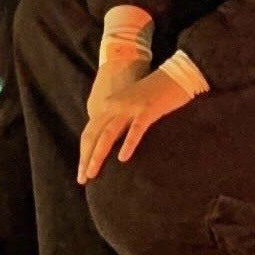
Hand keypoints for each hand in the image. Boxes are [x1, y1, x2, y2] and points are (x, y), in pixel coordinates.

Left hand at [77, 69, 191, 183]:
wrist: (173, 75)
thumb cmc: (152, 93)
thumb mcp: (128, 105)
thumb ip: (117, 121)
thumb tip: (108, 145)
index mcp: (109, 105)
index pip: (89, 132)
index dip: (83, 153)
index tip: (81, 173)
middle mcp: (114, 105)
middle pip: (94, 135)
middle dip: (86, 158)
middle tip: (83, 179)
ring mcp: (129, 107)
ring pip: (108, 134)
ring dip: (98, 155)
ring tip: (93, 172)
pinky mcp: (146, 110)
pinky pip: (135, 130)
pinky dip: (127, 144)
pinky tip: (123, 158)